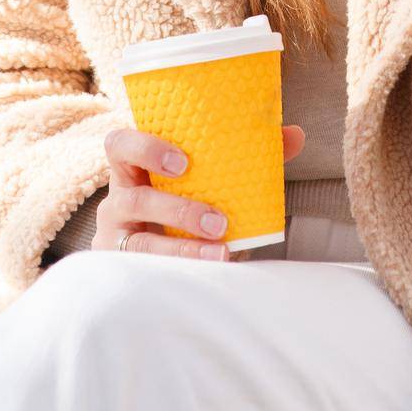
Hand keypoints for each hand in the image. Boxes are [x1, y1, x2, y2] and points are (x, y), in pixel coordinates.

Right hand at [94, 124, 305, 261]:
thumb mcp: (209, 180)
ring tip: (223, 251)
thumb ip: (248, 156)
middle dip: (176, 208)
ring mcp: (115, 240)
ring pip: (139, 243)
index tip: (184, 162)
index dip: (145, 148)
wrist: (167, 256)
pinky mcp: (122, 273)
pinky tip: (207, 276)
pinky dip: (180, 273)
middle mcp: (117, 201)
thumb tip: (296, 134)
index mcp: (134, 169)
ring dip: (182, 247)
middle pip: (129, 197)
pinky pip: (144, 276)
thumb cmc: (187, 203)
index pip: (119, 144)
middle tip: (218, 219)